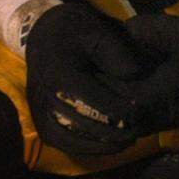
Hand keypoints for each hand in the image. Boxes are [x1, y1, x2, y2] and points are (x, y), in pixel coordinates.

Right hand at [25, 4, 141, 156]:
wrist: (45, 32)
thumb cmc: (76, 30)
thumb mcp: (99, 32)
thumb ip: (117, 53)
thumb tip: (135, 75)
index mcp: (59, 73)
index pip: (92, 100)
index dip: (119, 109)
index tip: (140, 111)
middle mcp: (44, 94)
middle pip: (81, 123)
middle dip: (113, 131)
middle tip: (137, 131)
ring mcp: (38, 109)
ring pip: (69, 138)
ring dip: (99, 145)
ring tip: (126, 142)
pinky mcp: (39, 118)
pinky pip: (60, 140)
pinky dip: (84, 148)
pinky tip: (108, 146)